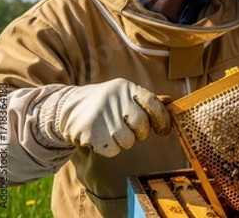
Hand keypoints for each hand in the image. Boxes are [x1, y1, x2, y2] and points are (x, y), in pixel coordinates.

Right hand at [47, 78, 170, 156]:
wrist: (67, 108)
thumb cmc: (106, 103)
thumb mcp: (126, 95)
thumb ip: (148, 100)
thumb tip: (171, 102)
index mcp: (126, 88)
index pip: (153, 103)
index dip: (162, 119)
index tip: (163, 130)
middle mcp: (115, 99)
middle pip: (142, 125)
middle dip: (140, 133)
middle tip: (130, 130)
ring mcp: (102, 115)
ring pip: (128, 141)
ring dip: (124, 141)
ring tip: (113, 132)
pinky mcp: (90, 132)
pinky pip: (113, 150)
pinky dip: (111, 149)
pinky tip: (102, 138)